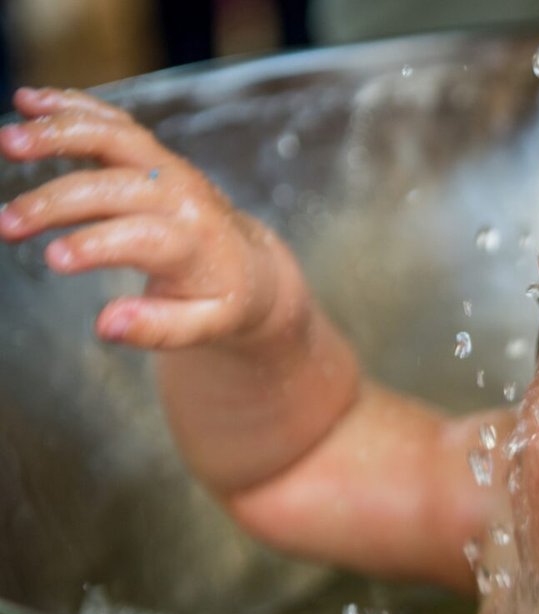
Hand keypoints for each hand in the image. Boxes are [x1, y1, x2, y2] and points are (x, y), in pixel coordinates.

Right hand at [0, 87, 299, 351]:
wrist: (255, 265)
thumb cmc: (225, 299)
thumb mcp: (206, 325)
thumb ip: (159, 329)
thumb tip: (107, 326)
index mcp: (196, 242)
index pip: (144, 237)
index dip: (98, 244)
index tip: (53, 259)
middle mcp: (183, 197)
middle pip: (115, 187)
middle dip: (56, 201)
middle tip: (7, 223)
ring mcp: (167, 169)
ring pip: (113, 138)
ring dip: (58, 134)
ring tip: (8, 142)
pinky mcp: (152, 154)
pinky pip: (112, 122)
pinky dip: (72, 106)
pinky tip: (28, 101)